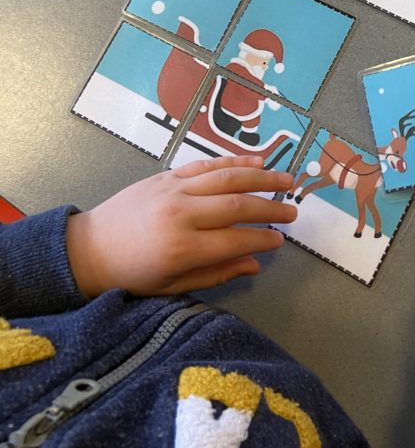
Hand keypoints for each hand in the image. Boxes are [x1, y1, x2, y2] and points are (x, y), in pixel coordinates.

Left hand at [66, 156, 296, 296]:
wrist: (89, 249)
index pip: (235, 240)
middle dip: (270, 207)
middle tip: (293, 210)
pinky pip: (206, 165)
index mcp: (182, 248)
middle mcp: (181, 213)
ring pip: (226, 177)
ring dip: (260, 177)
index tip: (281, 240)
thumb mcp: (172, 286)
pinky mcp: (167, 175)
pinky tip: (256, 161)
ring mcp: (174, 189)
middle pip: (237, 205)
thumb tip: (255, 264)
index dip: (262, 239)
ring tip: (286, 180)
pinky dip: (233, 161)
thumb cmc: (131, 275)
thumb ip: (217, 273)